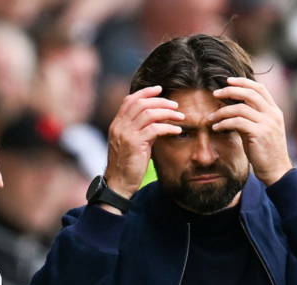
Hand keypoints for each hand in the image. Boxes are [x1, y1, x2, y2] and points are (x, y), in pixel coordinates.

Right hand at [105, 85, 183, 199]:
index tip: (159, 89)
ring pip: (149, 113)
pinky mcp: (135, 144)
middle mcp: (119, 126)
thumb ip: (140, 130)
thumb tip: (156, 120)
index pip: (129, 100)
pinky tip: (177, 131)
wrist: (119, 183)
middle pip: (141, 103)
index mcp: (117, 124)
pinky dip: (168, 127)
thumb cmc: (127, 165)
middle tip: (175, 104)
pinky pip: (155, 129)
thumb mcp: (131, 143)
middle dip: (160, 101)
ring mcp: (126, 134)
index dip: (145, 92)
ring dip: (167, 112)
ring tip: (180, 116)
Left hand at [207, 77, 292, 185]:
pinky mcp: (259, 134)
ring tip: (210, 117)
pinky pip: (237, 122)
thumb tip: (231, 107)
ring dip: (221, 111)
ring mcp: (267, 124)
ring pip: (240, 108)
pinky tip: (216, 127)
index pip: (260, 89)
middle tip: (215, 93)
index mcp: (275, 111)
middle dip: (230, 91)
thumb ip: (250, 117)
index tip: (228, 81)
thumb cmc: (265, 152)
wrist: (276, 171)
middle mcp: (273, 115)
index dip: (243, 82)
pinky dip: (223, 123)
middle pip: (250, 93)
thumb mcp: (260, 130)